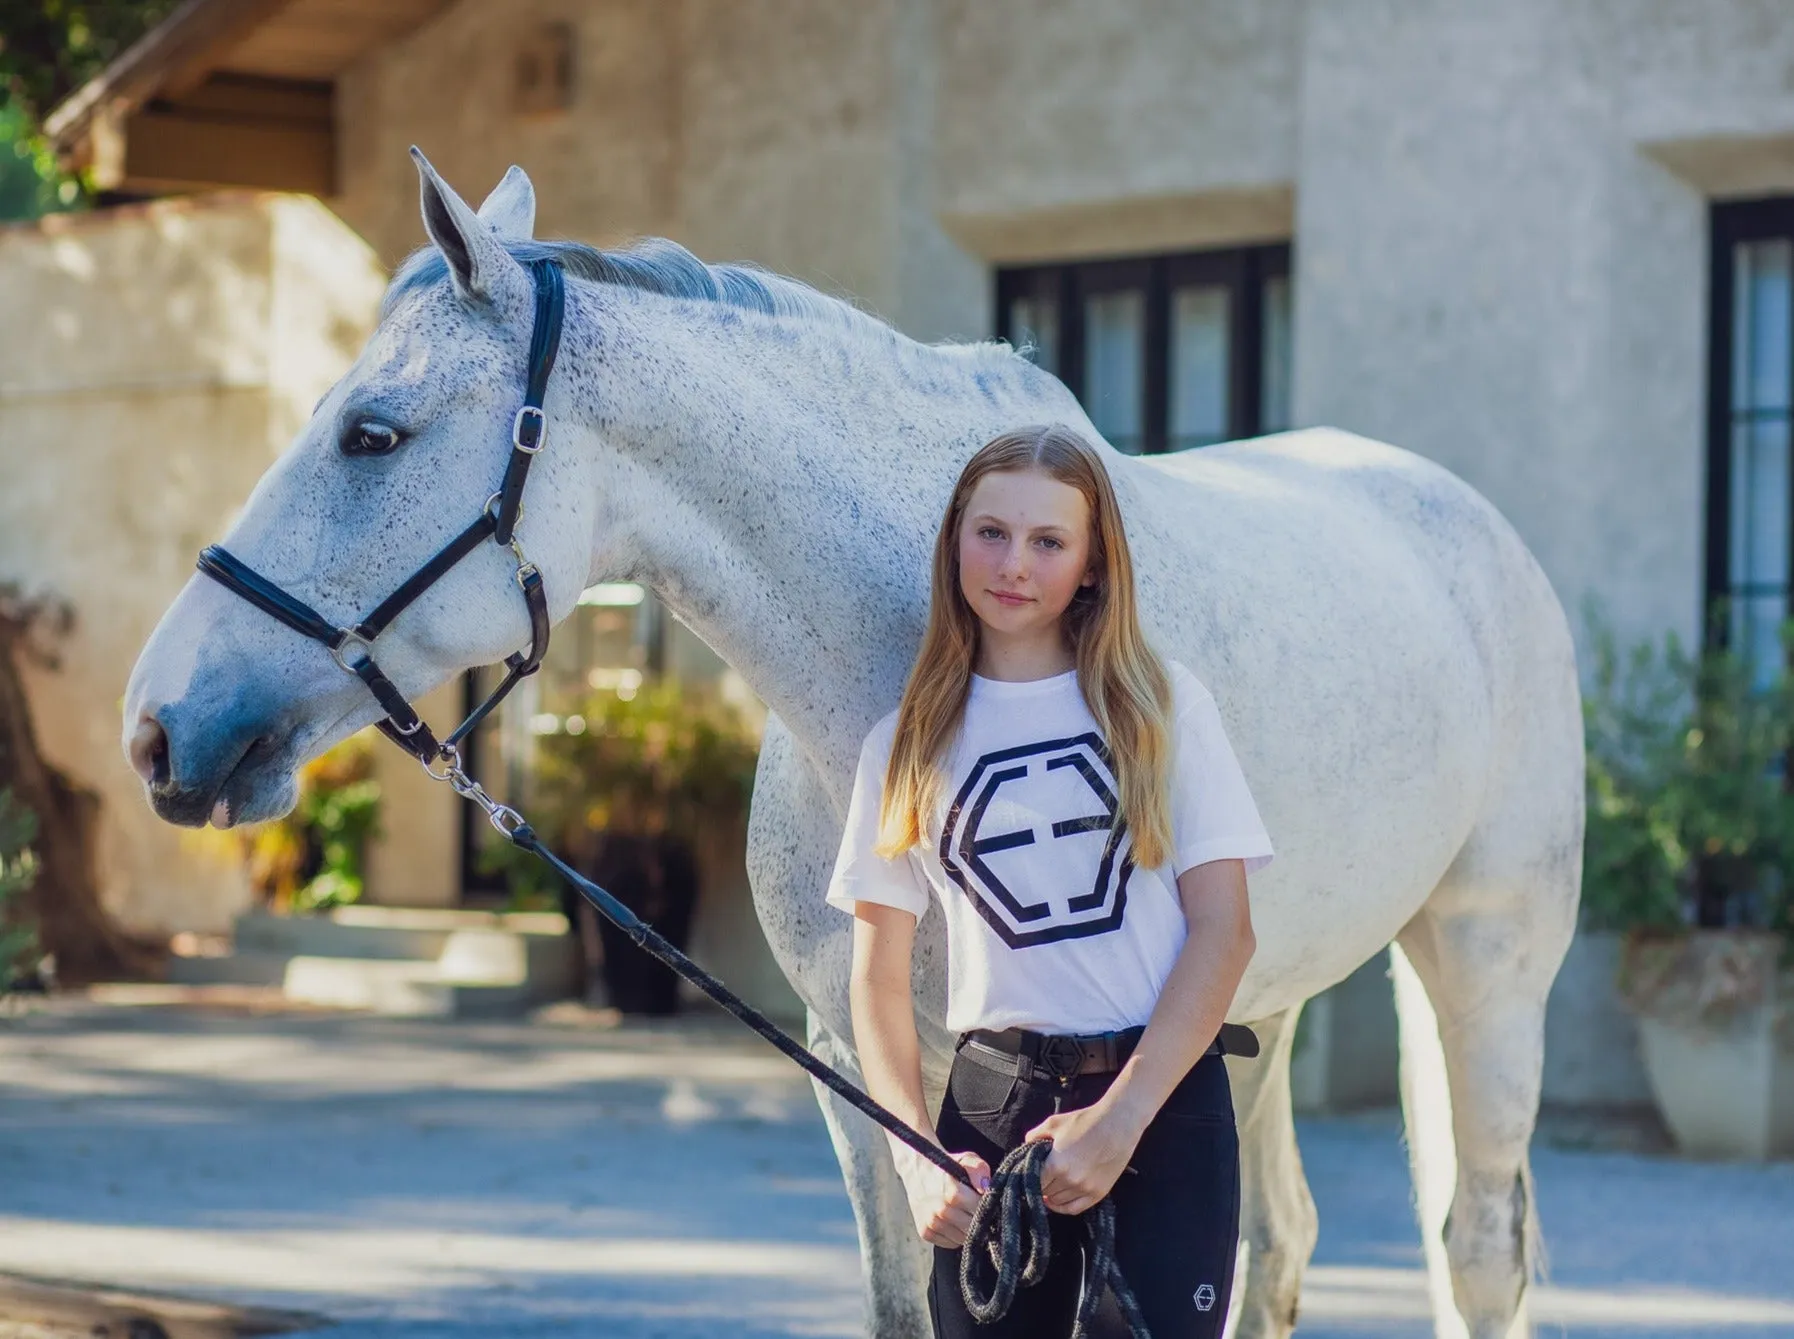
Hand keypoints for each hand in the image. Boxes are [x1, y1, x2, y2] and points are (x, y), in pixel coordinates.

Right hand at [890, 1140, 991, 1248]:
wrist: (916, 1171)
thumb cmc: (946, 1166)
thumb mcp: (966, 1159)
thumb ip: (979, 1170)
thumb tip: (985, 1189)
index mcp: (953, 1192)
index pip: (981, 1213)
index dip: (987, 1208)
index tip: (985, 1202)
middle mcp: (941, 1210)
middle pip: (972, 1229)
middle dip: (978, 1221)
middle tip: (975, 1209)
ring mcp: (932, 1223)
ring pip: (962, 1239)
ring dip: (967, 1230)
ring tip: (963, 1214)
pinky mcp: (925, 1232)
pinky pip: (951, 1243)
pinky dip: (955, 1236)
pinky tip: (953, 1221)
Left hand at [1023, 1100, 1144, 1215]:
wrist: (1117, 1124)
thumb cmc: (1085, 1121)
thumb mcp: (1054, 1123)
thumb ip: (1035, 1135)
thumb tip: (1025, 1146)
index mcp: (1056, 1165)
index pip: (1033, 1182)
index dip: (1028, 1177)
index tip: (1027, 1173)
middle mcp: (1070, 1181)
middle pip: (1045, 1192)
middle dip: (1040, 1184)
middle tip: (1040, 1175)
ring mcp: (1085, 1189)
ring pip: (1058, 1201)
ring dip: (1050, 1194)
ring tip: (1049, 1184)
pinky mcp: (1098, 1194)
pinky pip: (1075, 1209)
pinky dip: (1063, 1207)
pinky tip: (1056, 1200)